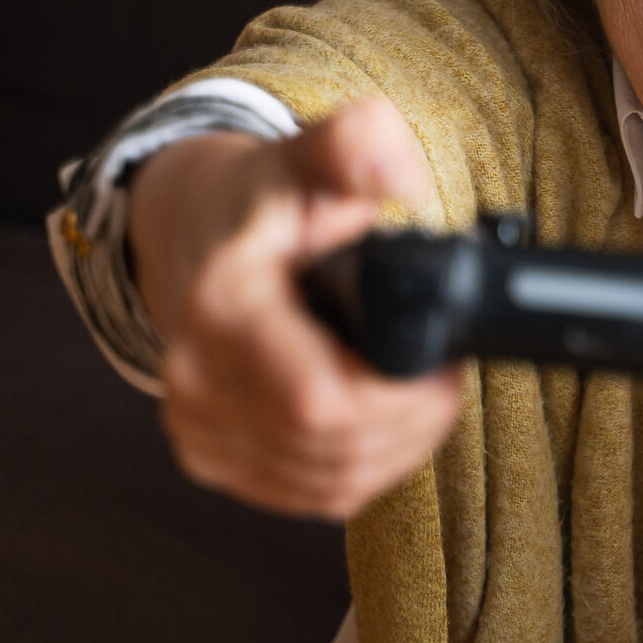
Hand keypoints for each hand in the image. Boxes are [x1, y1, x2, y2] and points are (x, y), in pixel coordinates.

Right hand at [127, 96, 460, 519]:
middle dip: (413, 421)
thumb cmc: (266, 197)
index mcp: (221, 309)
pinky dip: (364, 468)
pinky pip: (308, 494)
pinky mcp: (213, 457)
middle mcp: (196, 380)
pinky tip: (387, 426)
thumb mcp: (313, 153)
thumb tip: (398, 176)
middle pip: (333, 449)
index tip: (445, 363)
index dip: (401, 398)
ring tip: (424, 394)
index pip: (319, 400)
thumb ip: (358, 148)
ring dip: (397, 447)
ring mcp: (199, 427)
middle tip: (447, 376)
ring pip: (328, 481)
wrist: (196, 229)